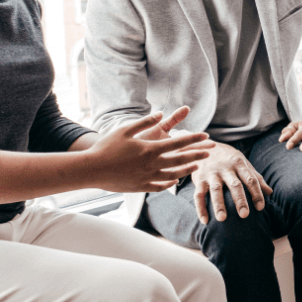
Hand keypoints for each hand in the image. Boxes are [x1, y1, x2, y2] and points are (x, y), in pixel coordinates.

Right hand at [83, 108, 212, 193]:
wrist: (91, 169)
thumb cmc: (106, 146)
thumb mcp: (126, 129)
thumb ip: (145, 122)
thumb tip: (160, 113)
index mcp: (151, 149)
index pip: (179, 143)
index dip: (194, 139)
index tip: (206, 136)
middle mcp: (152, 164)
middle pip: (181, 160)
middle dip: (197, 155)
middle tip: (210, 153)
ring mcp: (147, 177)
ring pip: (174, 175)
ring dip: (187, 170)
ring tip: (196, 167)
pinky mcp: (140, 187)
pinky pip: (160, 186)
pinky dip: (170, 183)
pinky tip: (174, 181)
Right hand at [187, 142, 272, 223]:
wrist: (204, 146)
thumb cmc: (229, 159)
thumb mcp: (243, 164)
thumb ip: (256, 178)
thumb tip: (270, 192)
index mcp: (239, 164)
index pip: (250, 179)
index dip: (256, 193)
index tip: (260, 208)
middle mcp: (225, 168)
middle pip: (234, 185)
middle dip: (239, 200)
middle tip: (245, 215)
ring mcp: (211, 174)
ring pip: (215, 190)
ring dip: (218, 204)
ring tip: (222, 219)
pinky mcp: (199, 179)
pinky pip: (198, 194)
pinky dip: (200, 208)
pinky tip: (205, 221)